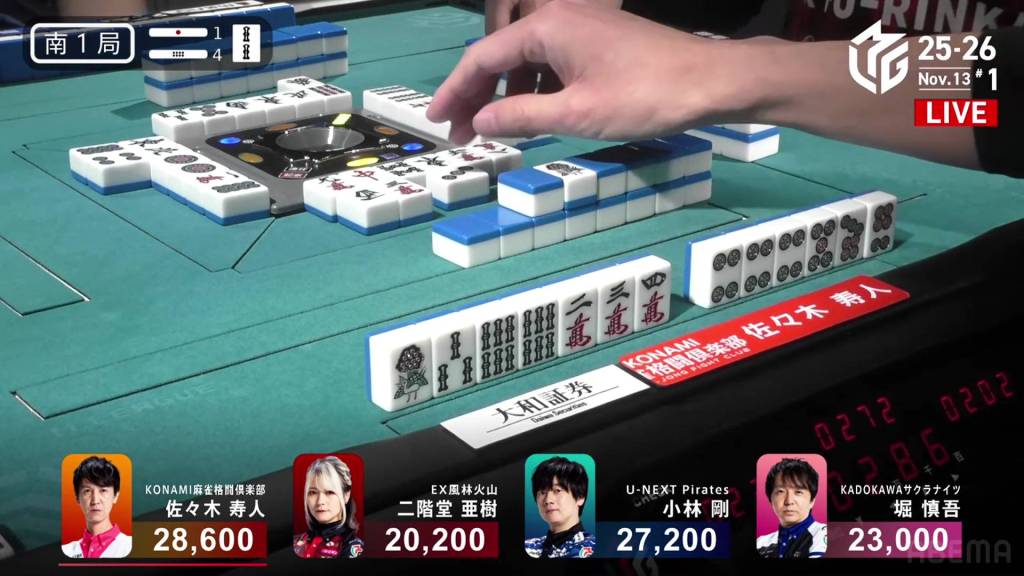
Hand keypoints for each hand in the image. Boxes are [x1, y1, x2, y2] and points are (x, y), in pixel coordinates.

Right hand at [430, 1, 752, 143]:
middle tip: (459, 135)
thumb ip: (520, 117)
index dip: (455, 91)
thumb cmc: (643, 96)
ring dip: (506, 97)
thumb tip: (479, 122)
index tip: (437, 121)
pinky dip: (535, 91)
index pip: (482, 57)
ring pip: (527, 62)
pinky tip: (532, 117)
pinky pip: (552, 64)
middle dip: (477, 96)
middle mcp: (558, 19)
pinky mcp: (598, 43)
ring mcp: (580, 28)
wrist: (709, 82)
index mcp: (546, 27)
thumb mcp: (575, 113)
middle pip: (501, 57)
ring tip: (491, 132)